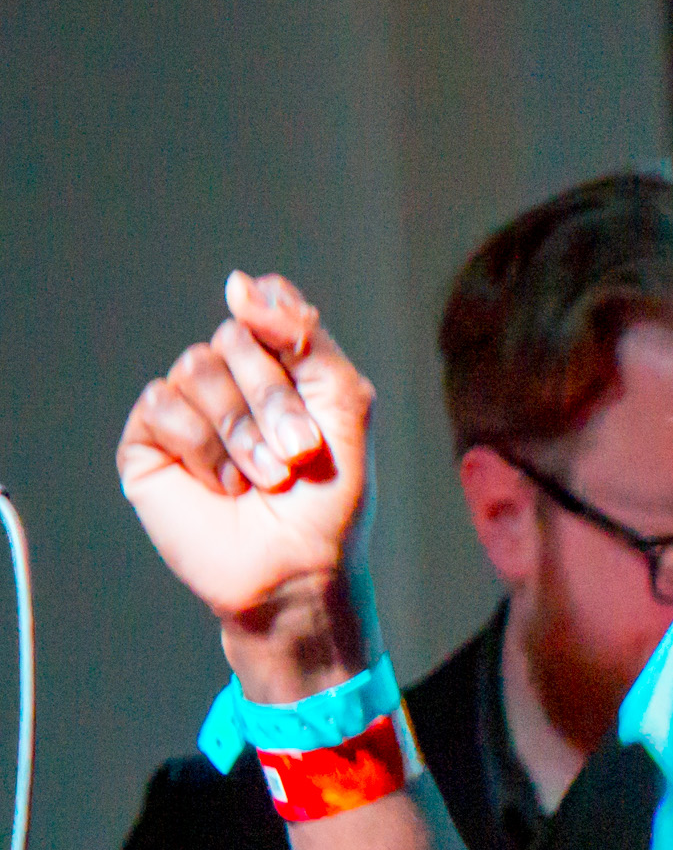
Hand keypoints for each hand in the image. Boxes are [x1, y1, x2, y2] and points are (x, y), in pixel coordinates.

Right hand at [116, 273, 379, 652]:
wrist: (297, 566)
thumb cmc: (330, 499)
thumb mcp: (346, 407)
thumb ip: (308, 338)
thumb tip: (240, 283)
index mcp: (280, 366)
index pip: (266, 309)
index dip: (280, 328)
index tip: (297, 361)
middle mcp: (231, 378)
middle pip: (234, 338)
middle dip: (274, 401)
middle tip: (297, 455)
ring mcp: (188, 406)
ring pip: (196, 368)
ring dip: (242, 432)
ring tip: (263, 478)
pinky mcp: (150, 439)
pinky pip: (163, 405)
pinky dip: (203, 449)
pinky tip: (221, 485)